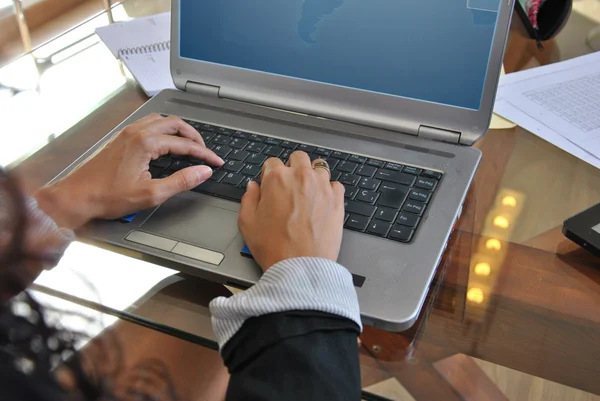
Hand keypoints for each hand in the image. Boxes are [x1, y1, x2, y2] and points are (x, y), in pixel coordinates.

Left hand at [35, 114, 223, 229]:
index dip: (204, 154)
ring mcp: (127, 133)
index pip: (185, 144)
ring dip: (178, 130)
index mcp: (145, 143)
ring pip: (160, 121)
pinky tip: (166, 143)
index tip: (216, 162)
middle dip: (194, 136)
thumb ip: (181, 181)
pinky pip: (148, 125)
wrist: (77, 197)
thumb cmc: (108, 197)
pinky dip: (164, 130)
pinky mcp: (120, 139)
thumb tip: (203, 172)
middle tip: (205, 151)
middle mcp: (136, 132)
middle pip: (175, 124)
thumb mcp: (151, 194)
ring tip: (189, 144)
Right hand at [238, 152, 344, 270]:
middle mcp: (301, 177)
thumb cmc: (274, 247)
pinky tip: (321, 203)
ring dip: (312, 176)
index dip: (269, 174)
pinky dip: (329, 190)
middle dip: (292, 167)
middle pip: (298, 158)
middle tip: (289, 185)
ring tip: (307, 193)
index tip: (270, 185)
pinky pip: (335, 185)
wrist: (301, 267)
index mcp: (277, 179)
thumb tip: (253, 187)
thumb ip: (248, 199)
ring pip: (319, 168)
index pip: (272, 162)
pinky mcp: (337, 200)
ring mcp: (322, 187)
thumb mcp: (247, 223)